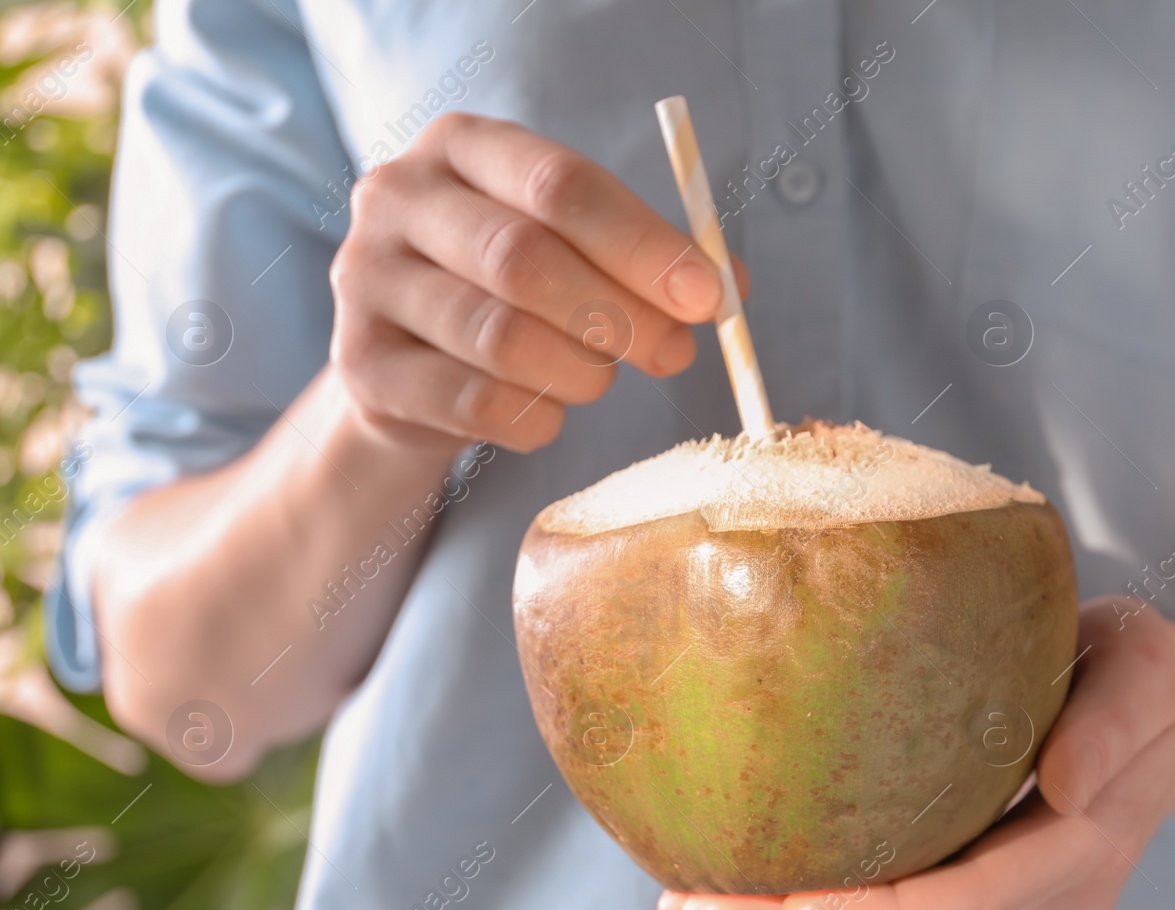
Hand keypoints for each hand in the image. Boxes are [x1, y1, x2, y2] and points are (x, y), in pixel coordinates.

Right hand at [327, 112, 739, 453]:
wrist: (409, 365)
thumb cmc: (511, 290)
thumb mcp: (575, 249)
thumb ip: (649, 257)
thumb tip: (732, 285)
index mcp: (462, 145)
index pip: (558, 184)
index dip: (642, 244)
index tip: (708, 297)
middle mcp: (397, 197)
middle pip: (524, 258)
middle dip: (619, 315)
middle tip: (673, 353)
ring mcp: (366, 280)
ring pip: (500, 337)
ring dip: (578, 372)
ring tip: (599, 379)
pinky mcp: (361, 364)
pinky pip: (473, 402)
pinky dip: (536, 418)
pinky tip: (551, 413)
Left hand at [657, 598, 1174, 909]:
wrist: (1172, 710)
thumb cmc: (1149, 672)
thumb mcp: (1149, 667)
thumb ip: (1118, 720)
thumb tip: (1065, 789)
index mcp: (1082, 852)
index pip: (967, 899)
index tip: (793, 907)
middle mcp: (1046, 898)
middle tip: (689, 909)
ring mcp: (1017, 903)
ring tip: (690, 901)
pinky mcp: (988, 884)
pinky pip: (903, 900)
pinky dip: (828, 898)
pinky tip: (750, 879)